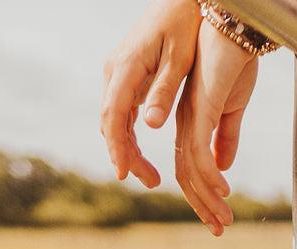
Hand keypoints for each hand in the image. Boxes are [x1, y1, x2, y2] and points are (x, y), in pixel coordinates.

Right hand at [101, 0, 200, 187]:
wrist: (180, 0)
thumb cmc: (184, 26)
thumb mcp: (179, 61)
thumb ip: (164, 92)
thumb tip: (151, 125)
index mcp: (126, 67)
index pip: (114, 115)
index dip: (118, 147)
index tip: (124, 174)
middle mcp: (115, 70)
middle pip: (112, 123)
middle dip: (126, 155)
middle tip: (151, 182)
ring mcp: (118, 73)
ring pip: (115, 120)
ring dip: (129, 149)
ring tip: (151, 176)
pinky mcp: (127, 75)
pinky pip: (122, 112)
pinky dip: (130, 135)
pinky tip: (144, 153)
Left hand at [175, 21, 258, 234]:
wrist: (238, 31)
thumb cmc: (235, 62)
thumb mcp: (234, 108)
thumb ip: (226, 138)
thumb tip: (222, 168)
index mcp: (191, 124)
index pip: (190, 169)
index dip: (202, 197)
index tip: (216, 219)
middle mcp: (185, 124)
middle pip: (186, 176)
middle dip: (203, 207)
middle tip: (220, 230)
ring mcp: (190, 118)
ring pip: (191, 170)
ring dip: (208, 199)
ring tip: (224, 219)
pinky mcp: (200, 110)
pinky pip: (199, 151)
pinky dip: (210, 176)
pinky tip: (224, 192)